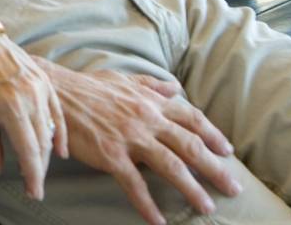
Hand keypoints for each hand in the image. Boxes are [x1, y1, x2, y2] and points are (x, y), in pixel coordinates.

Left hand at [0, 29, 66, 199]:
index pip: (29, 150)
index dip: (33, 174)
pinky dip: (58, 129)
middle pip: (42, 141)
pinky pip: (56, 109)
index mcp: (11, 105)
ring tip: (40, 170)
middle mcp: (31, 95)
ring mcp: (40, 85)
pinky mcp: (42, 78)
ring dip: (47, 151)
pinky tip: (59, 147)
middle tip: (35, 187)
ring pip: (50, 127)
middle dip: (39, 167)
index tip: (34, 192)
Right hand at [39, 59, 241, 224]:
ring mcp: (130, 138)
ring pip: (171, 166)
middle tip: (233, 187)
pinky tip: (158, 220)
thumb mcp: (125, 79)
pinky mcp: (111, 155)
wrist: (56, 92)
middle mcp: (147, 119)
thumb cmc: (89, 86)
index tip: (228, 151)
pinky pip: (134, 184)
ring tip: (206, 206)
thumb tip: (175, 88)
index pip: (192, 119)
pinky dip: (148, 204)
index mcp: (152, 101)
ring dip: (192, 188)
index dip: (213, 135)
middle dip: (215, 168)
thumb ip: (152, 85)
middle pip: (190, 146)